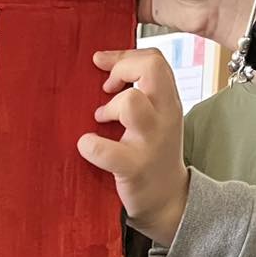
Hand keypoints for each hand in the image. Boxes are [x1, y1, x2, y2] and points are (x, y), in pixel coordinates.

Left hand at [77, 48, 188, 245]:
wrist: (167, 201)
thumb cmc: (152, 153)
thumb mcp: (156, 118)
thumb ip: (139, 92)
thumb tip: (100, 63)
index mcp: (168, 102)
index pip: (155, 59)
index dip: (125, 55)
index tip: (103, 65)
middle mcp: (164, 117)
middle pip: (151, 69)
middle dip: (122, 69)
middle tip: (106, 90)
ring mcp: (150, 142)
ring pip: (132, 102)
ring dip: (111, 106)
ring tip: (101, 119)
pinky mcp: (134, 168)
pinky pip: (107, 151)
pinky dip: (91, 145)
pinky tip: (87, 146)